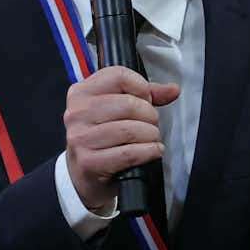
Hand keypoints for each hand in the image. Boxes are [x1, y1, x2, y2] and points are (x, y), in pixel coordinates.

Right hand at [60, 65, 179, 212]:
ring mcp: (81, 138)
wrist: (83, 174)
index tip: (146, 100)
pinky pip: (129, 153)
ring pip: (130, 130)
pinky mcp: (89, 162)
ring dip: (151, 135)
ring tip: (152, 139)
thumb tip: (172, 89)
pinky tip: (153, 151)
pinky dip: (149, 151)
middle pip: (128, 104)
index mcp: (81, 92)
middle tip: (151, 124)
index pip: (118, 76)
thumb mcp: (117, 110)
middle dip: (149, 115)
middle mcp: (77, 113)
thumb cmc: (103, 137)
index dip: (142, 87)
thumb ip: (145, 95)